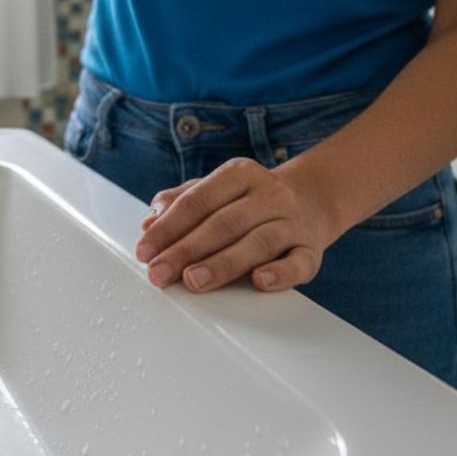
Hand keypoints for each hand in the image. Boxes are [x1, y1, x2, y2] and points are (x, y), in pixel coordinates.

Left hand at [135, 158, 340, 292]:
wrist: (312, 200)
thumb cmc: (249, 200)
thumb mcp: (215, 190)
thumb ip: (180, 202)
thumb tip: (148, 222)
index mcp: (239, 174)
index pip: (197, 201)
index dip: (168, 227)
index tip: (144, 251)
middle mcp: (268, 194)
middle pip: (223, 223)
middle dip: (186, 250)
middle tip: (159, 273)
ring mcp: (292, 222)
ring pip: (257, 243)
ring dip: (222, 264)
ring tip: (193, 280)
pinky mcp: (311, 249)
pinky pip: (299, 262)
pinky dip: (281, 273)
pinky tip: (260, 281)